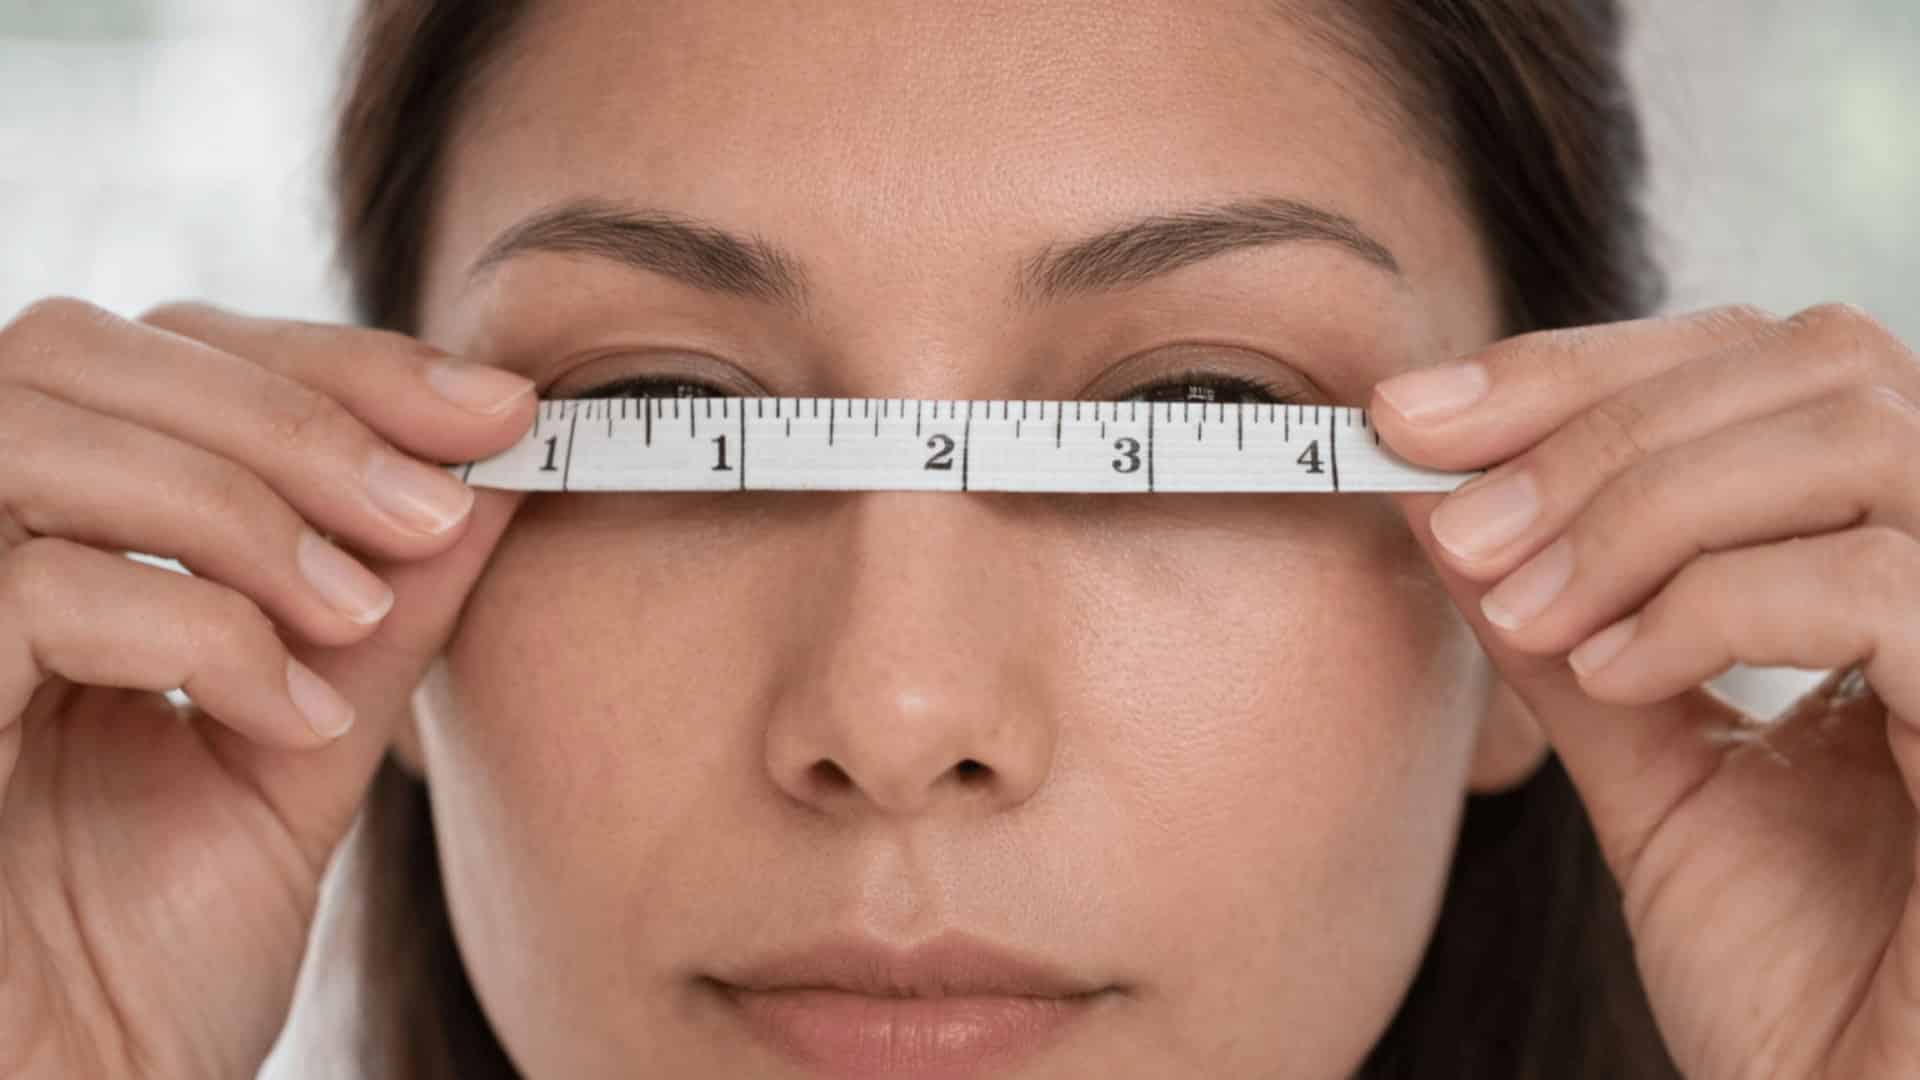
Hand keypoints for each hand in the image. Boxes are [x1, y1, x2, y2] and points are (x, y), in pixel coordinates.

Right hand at [0, 300, 532, 1078]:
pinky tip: (291, 721)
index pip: (162, 357)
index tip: (498, 410)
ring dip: (250, 505)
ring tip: (362, 618)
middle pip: (92, 349)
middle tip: (441, 505)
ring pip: (47, 427)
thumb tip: (489, 474)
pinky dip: (199, 628)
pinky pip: (33, 582)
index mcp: (47, 544)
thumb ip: (379, 611)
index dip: (333, 360)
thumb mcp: (298, 749)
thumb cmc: (150, 959)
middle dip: (301, 410)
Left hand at [1372, 303, 1919, 1079]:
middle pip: (1811, 358)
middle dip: (1596, 419)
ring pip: (1850, 437)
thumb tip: (1443, 500)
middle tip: (1460, 521)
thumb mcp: (1654, 773)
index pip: (1763, 366)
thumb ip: (1565, 632)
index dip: (1581, 368)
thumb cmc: (1803, 989)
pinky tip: (1618, 674)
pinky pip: (1883, 583)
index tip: (1414, 415)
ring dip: (1640, 505)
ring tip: (1530, 611)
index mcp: (1902, 563)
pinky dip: (1715, 602)